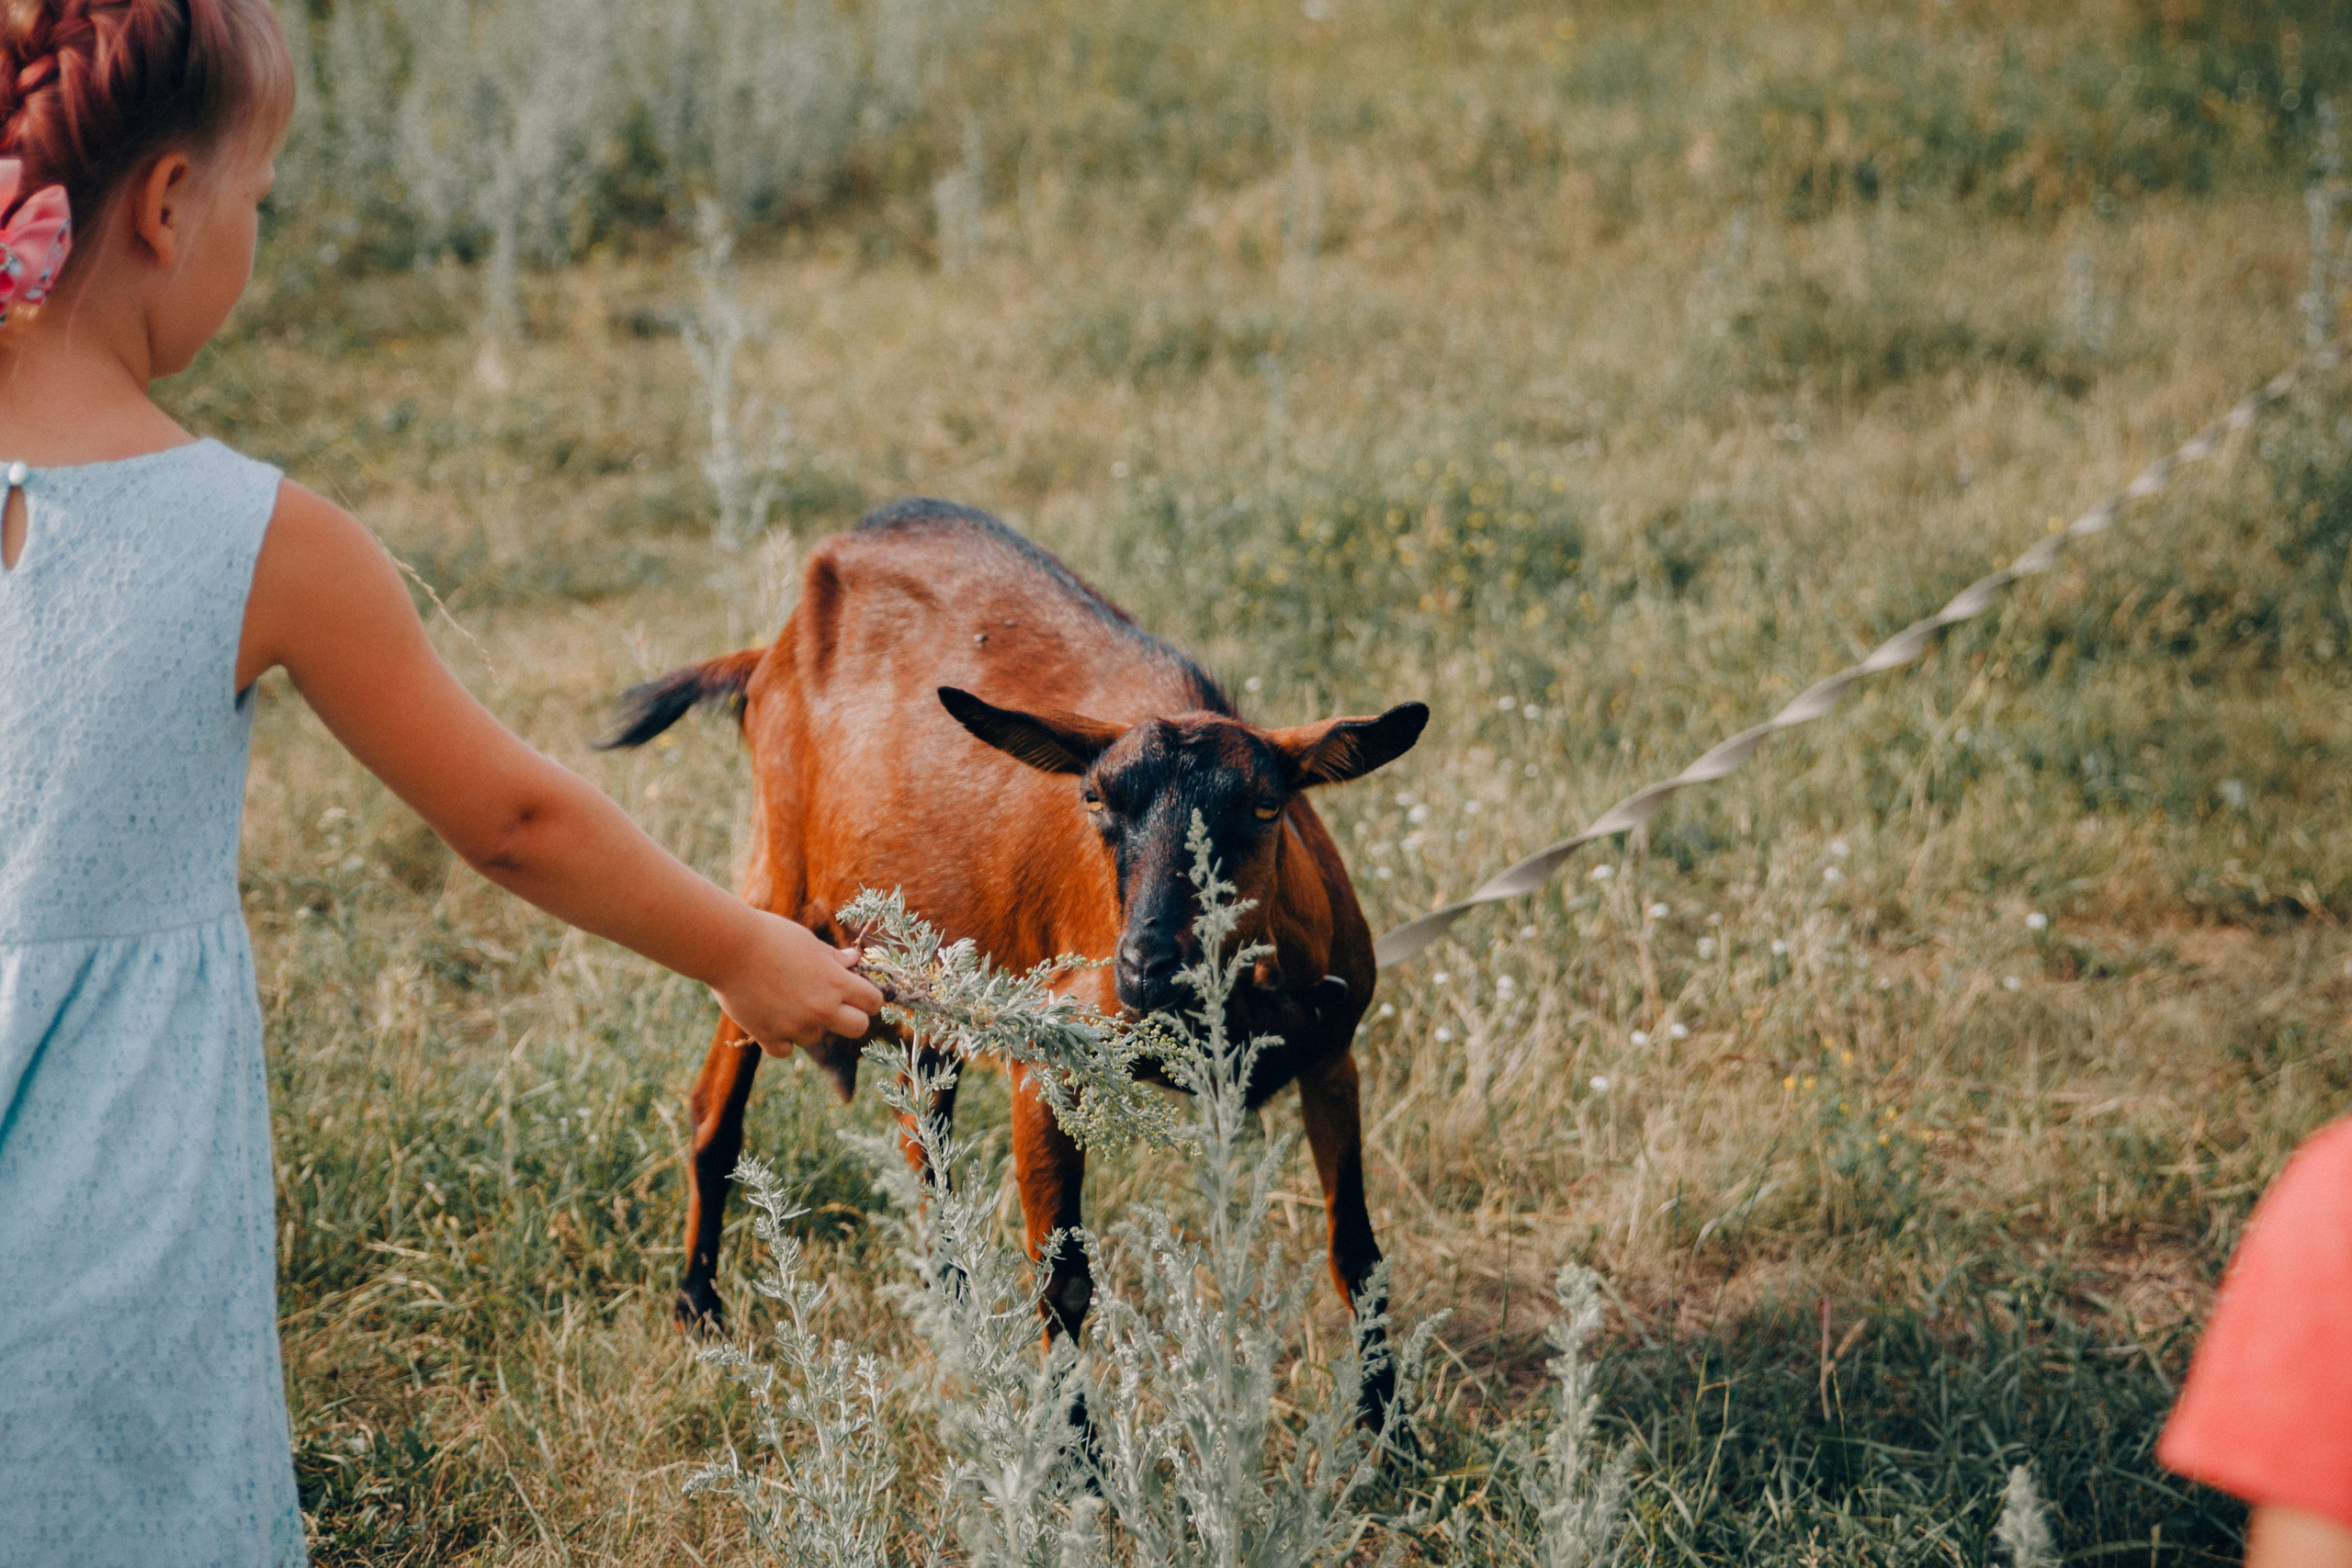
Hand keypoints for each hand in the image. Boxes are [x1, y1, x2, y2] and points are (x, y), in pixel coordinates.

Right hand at [711, 910, 884, 1054]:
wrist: (728, 947)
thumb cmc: (770, 936)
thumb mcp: (808, 942)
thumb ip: (833, 958)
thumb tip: (854, 961)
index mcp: (835, 983)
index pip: (873, 1002)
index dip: (870, 998)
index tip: (861, 995)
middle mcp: (820, 1009)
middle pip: (857, 1028)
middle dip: (851, 1018)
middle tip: (835, 1006)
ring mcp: (794, 1026)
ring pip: (815, 1037)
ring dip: (808, 1024)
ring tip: (787, 1000)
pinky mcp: (767, 1036)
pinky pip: (786, 1049)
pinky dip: (782, 1038)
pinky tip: (774, 1018)